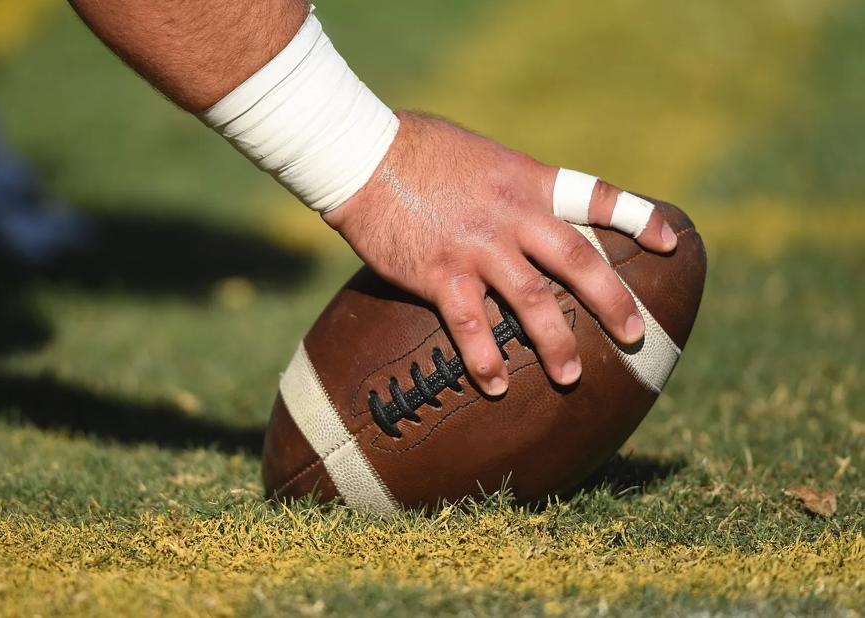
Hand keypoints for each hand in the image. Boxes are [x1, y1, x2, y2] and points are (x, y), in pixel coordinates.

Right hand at [323, 112, 677, 395]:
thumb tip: (525, 211)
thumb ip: (510, 187)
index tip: (670, 241)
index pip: (596, 196)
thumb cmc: (416, 149)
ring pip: (532, 301)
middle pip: (578, 261)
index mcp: (526, 181)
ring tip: (570, 376)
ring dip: (555, 342)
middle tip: (635, 335)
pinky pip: (471, 325)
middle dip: (612, 301)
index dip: (638, 218)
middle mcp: (511, 215)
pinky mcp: (439, 273)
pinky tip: (495, 386)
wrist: (361, 155)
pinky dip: (485, 358)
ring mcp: (477, 246)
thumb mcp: (480, 156)